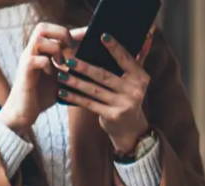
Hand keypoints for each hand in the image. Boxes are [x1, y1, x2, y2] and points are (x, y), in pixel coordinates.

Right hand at [0, 22, 79, 135]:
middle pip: (42, 27)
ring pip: (39, 40)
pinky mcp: (25, 72)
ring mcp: (27, 60)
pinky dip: (47, 64)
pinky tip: (51, 73)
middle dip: (60, 33)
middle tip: (70, 47)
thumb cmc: (41, 97)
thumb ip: (69, 69)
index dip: (71, 31)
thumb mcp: (60, 80)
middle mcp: (32, 52)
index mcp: (40, 52)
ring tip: (61, 63)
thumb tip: (90, 66)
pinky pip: (36, 59)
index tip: (88, 34)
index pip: (54, 32)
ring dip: (54, 49)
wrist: (23, 114)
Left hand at [56, 28, 154, 156]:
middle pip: (105, 75)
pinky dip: (76, 98)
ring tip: (62, 75)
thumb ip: (136, 59)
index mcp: (140, 77)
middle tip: (69, 59)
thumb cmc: (129, 99)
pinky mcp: (112, 116)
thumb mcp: (135, 81)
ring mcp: (123, 105)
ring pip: (95, 90)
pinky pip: (90, 104)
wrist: (131, 130)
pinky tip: (64, 93)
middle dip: (85, 67)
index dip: (114, 47)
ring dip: (76, 82)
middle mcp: (134, 91)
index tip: (102, 36)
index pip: (125, 59)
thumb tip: (142, 34)